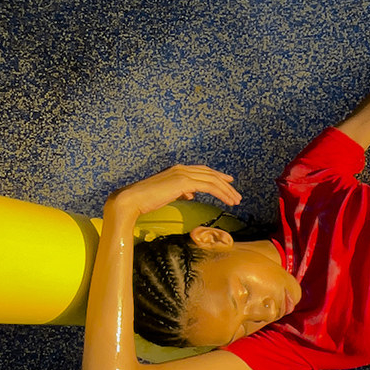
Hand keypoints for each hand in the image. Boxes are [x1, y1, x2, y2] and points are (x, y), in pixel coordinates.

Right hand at [104, 164, 241, 220]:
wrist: (132, 200)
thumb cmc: (145, 200)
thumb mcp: (166, 194)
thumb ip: (180, 192)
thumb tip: (190, 194)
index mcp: (177, 170)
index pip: (202, 171)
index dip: (216, 175)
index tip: (228, 181)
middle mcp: (181, 168)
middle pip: (210, 174)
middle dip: (225, 184)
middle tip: (236, 195)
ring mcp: (182, 174)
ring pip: (212, 180)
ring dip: (226, 190)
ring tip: (236, 200)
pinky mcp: (183, 182)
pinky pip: (208, 186)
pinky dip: (220, 193)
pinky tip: (227, 201)